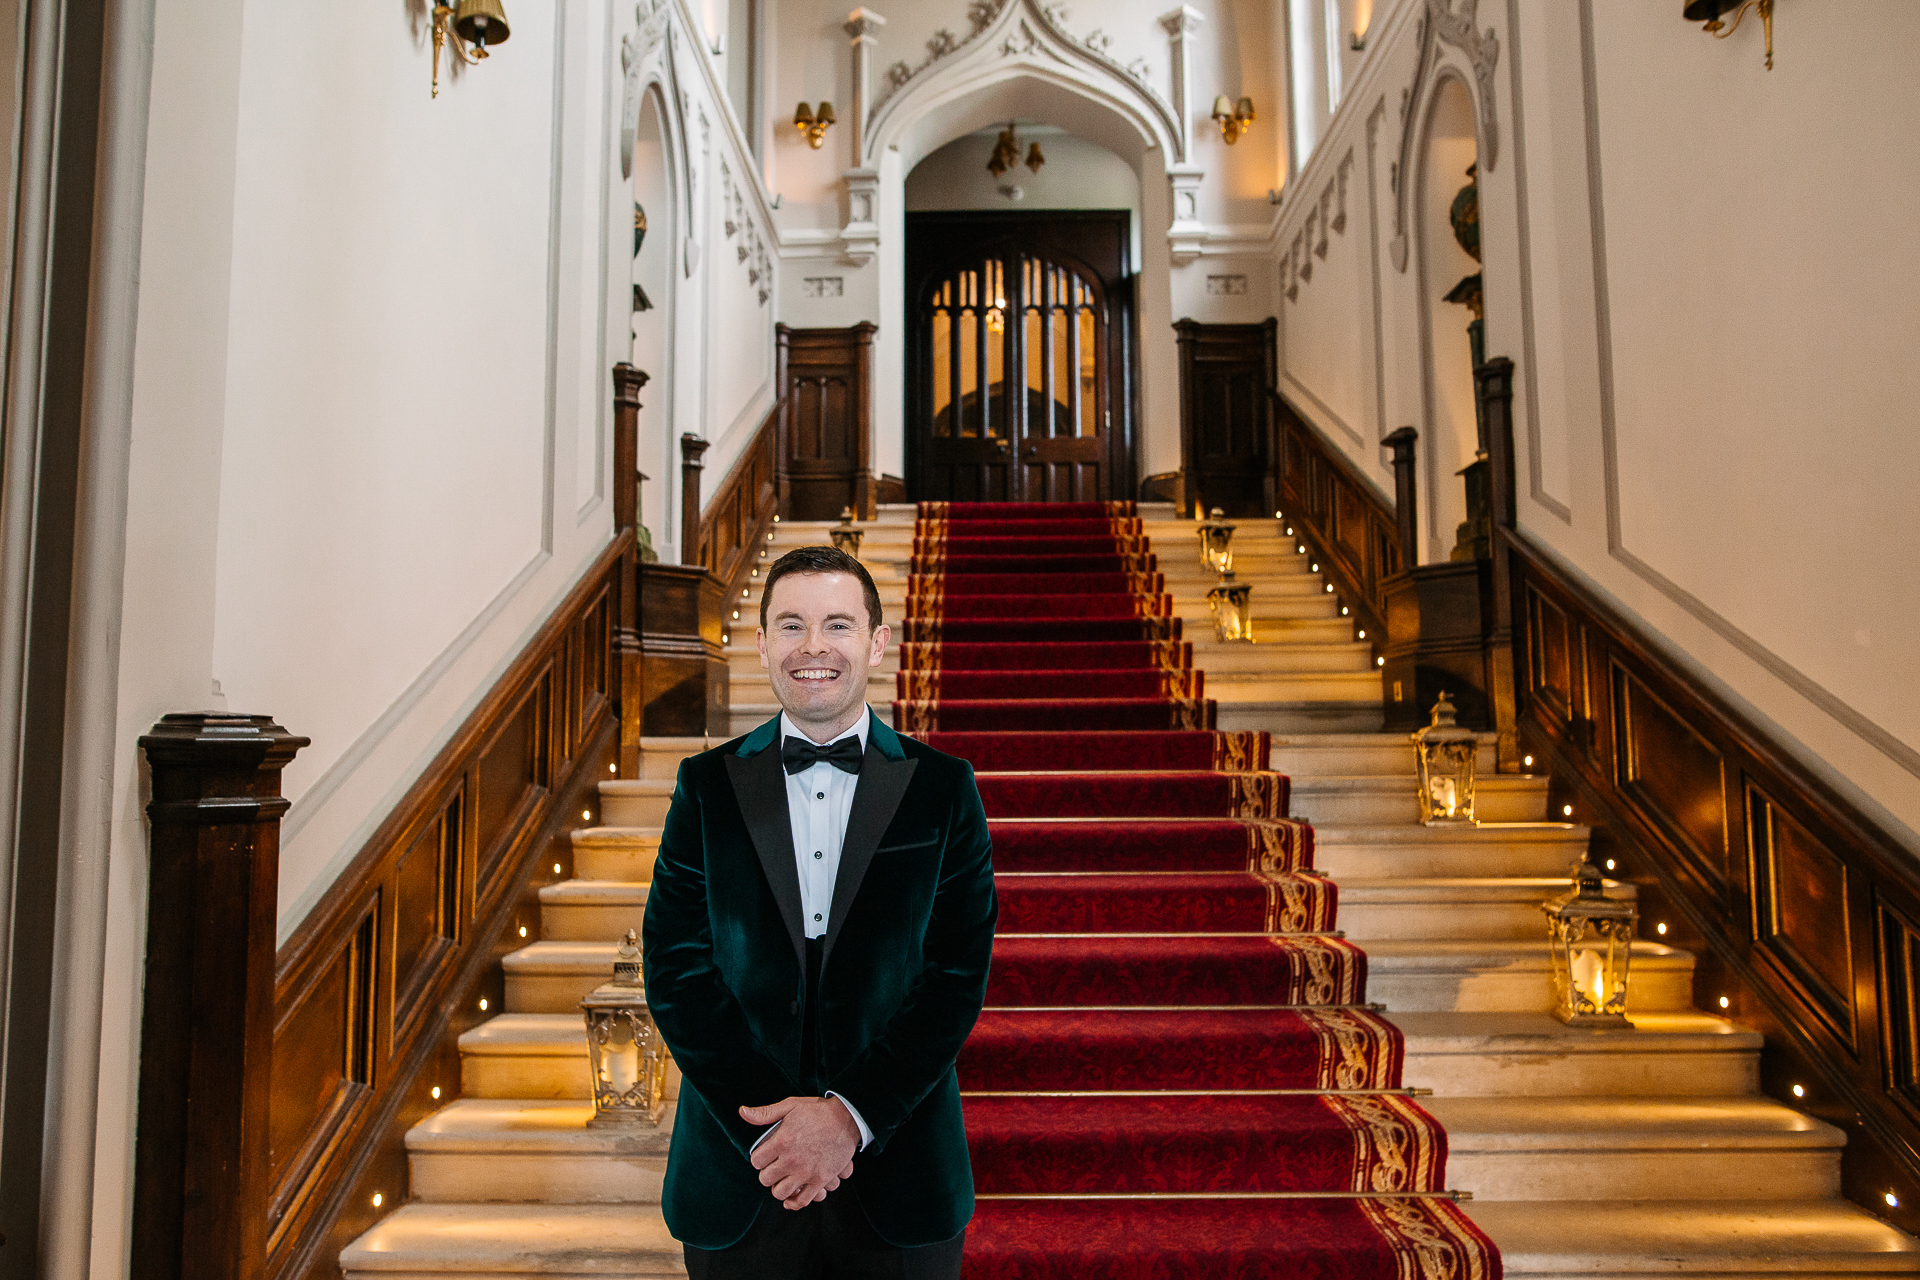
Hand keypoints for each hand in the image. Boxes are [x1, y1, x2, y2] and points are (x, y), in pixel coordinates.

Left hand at [741, 1096, 859, 1209]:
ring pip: (780, 1192)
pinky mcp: (820, 1180)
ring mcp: (806, 1172)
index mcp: (781, 1141)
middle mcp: (791, 1159)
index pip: (756, 1161)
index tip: (764, 1157)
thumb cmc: (818, 1111)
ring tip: (782, 1180)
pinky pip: (802, 1201)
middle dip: (767, 1174)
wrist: (847, 1118)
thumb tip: (742, 1112)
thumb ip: (765, 1113)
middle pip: (765, 1179)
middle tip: (773, 1168)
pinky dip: (793, 1203)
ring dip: (778, 1188)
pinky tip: (790, 1199)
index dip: (758, 1159)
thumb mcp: (790, 1105)